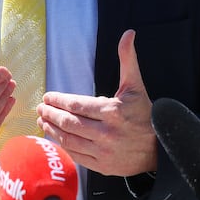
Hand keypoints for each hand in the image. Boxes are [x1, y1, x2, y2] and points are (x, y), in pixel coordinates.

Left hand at [36, 29, 156, 175]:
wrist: (159, 148)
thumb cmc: (144, 113)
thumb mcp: (135, 85)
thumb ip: (127, 59)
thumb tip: (128, 33)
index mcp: (112, 111)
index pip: (76, 105)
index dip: (58, 101)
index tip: (47, 97)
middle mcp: (107, 133)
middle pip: (69, 122)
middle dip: (50, 115)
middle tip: (40, 109)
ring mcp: (104, 151)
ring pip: (69, 139)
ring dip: (52, 130)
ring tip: (42, 122)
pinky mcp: (102, 166)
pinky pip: (76, 155)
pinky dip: (62, 145)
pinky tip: (54, 137)